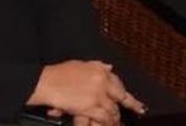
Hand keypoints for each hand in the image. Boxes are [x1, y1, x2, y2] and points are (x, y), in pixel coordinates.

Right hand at [27, 60, 145, 124]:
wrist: (48, 82)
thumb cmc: (61, 73)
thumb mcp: (82, 64)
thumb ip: (98, 66)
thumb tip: (110, 67)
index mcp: (100, 70)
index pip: (118, 82)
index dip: (124, 91)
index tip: (132, 97)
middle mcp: (102, 81)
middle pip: (120, 95)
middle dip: (130, 104)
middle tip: (138, 109)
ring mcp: (97, 95)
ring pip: (113, 109)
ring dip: (116, 116)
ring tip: (118, 121)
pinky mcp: (90, 107)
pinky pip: (104, 117)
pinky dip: (108, 122)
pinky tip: (111, 124)